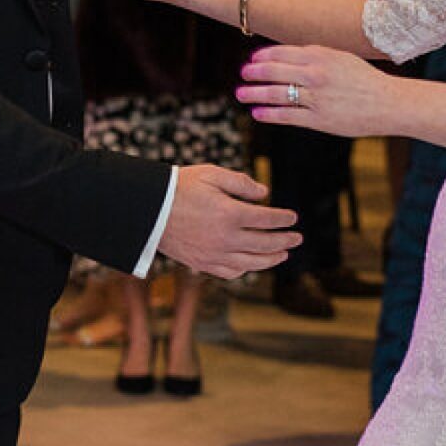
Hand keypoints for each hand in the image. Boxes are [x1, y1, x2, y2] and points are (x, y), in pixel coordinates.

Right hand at [158, 165, 299, 279]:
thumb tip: (264, 193)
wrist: (148, 209)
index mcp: (229, 214)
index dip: (284, 219)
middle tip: (297, 238)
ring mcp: (214, 254)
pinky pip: (231, 272)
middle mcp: (225, 238)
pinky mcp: (202, 264)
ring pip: (252, 263)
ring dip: (271, 259)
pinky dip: (246, 269)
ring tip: (283, 254)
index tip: (293, 217)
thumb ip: (241, 182)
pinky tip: (253, 264)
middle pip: (265, 243)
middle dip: (285, 241)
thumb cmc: (180, 187)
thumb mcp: (211, 174)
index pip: (267, 219)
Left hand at [240, 44, 395, 138]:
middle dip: (253, 73)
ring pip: (276, 94)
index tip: (253, 60)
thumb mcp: (342, 58)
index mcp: (321, 56)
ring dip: (254, 93)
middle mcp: (316, 74)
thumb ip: (316, 55)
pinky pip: (287, 115)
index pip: (282, 53)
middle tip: (243, 74)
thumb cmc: (365, 80)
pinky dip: (269, 114)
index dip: (263, 56)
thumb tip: (289, 56)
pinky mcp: (319, 119)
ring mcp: (316, 98)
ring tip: (241, 94)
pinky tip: (257, 113)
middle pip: (274, 71)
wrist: (389, 103)